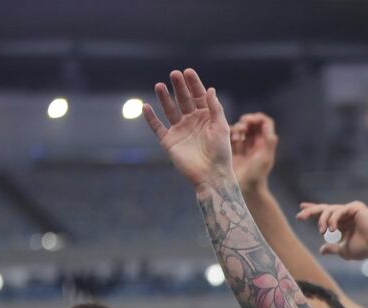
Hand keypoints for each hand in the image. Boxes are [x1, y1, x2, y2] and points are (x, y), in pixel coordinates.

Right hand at [144, 68, 233, 188]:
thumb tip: (210, 89)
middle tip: (174, 74)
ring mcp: (179, 130)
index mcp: (206, 117)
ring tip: (159, 85)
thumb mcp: (221, 127)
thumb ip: (215, 108)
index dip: (193, 84)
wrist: (212, 175)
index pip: (198, 96)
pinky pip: (157, 127)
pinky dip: (151, 118)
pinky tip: (146, 106)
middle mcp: (192, 121)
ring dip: (164, 98)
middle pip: (183, 100)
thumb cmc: (221, 152)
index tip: (188, 71)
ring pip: (169, 110)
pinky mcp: (169, 141)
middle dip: (179, 87)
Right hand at [230, 112, 278, 192]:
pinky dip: (231, 135)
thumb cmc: (257, 174)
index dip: (257, 118)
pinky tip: (233, 141)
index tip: (250, 120)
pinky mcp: (233, 151)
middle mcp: (255, 143)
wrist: (245, 189)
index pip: (264, 123)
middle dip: (246, 121)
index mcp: (265, 143)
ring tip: (238, 137)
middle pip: (252, 124)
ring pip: (241, 129)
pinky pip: (231, 137)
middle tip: (243, 127)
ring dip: (239, 128)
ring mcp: (244, 147)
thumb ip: (269, 140)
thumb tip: (266, 124)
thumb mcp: (266, 157)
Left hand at [295, 201, 367, 261]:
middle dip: (311, 212)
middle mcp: (346, 214)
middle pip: (324, 209)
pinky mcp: (356, 207)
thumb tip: (321, 250)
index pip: (325, 215)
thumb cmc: (364, 249)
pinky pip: (339, 210)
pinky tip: (332, 229)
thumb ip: (333, 248)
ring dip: (323, 220)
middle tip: (299, 216)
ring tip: (322, 231)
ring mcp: (351, 209)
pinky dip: (333, 219)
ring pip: (330, 210)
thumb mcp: (343, 250)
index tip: (300, 213)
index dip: (313, 213)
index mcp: (343, 223)